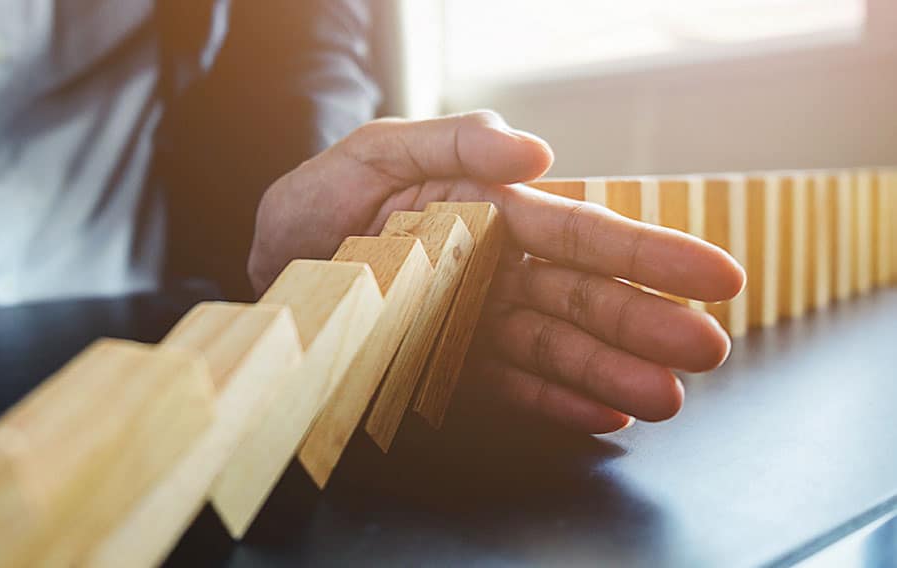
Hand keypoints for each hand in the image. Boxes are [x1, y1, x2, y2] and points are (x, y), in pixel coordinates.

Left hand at [249, 111, 744, 432]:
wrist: (270, 261)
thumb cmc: (323, 198)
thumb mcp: (377, 151)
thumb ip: (453, 140)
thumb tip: (537, 151)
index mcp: (488, 210)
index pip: (578, 233)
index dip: (648, 255)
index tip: (716, 276)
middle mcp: (492, 267)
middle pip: (580, 296)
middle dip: (644, 323)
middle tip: (708, 351)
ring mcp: (472, 319)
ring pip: (553, 345)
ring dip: (609, 371)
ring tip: (664, 398)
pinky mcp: (444, 362)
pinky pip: (505, 383)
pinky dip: (551, 399)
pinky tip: (602, 413)